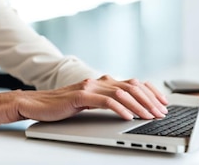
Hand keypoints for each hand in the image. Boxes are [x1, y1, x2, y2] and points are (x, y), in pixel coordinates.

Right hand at [0, 75, 168, 130]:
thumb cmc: (59, 106)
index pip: (132, 83)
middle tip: (162, 113)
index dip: (150, 91)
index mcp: (101, 82)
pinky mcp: (80, 96)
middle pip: (131, 86)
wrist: (34, 104)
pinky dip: (120, 108)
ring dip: (139, 105)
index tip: (163, 102)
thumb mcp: (87, 103)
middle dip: (150, 100)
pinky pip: (105, 101)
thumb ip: (104, 101)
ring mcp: (89, 87)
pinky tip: (129, 117)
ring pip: (121, 92)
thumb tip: (128, 109)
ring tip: (150, 116)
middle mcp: (97, 80)